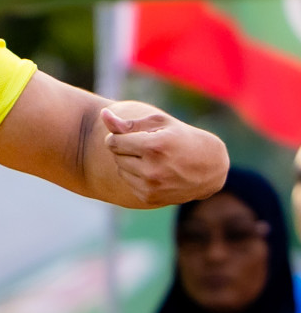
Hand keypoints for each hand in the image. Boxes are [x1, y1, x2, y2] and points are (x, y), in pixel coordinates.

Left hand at [103, 106, 227, 206]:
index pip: (113, 141)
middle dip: (126, 148)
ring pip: (120, 169)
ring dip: (130, 162)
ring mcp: (152, 186)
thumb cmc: (181, 138)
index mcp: (154, 147)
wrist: (210, 167)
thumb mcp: (159, 124)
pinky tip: (155, 171)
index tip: (133, 135)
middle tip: (148, 147)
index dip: (120, 136)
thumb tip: (102, 115)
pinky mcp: (150, 197)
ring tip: (153, 158)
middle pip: (116, 155)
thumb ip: (127, 122)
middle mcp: (152, 169)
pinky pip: (128, 182)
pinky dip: (136, 176)